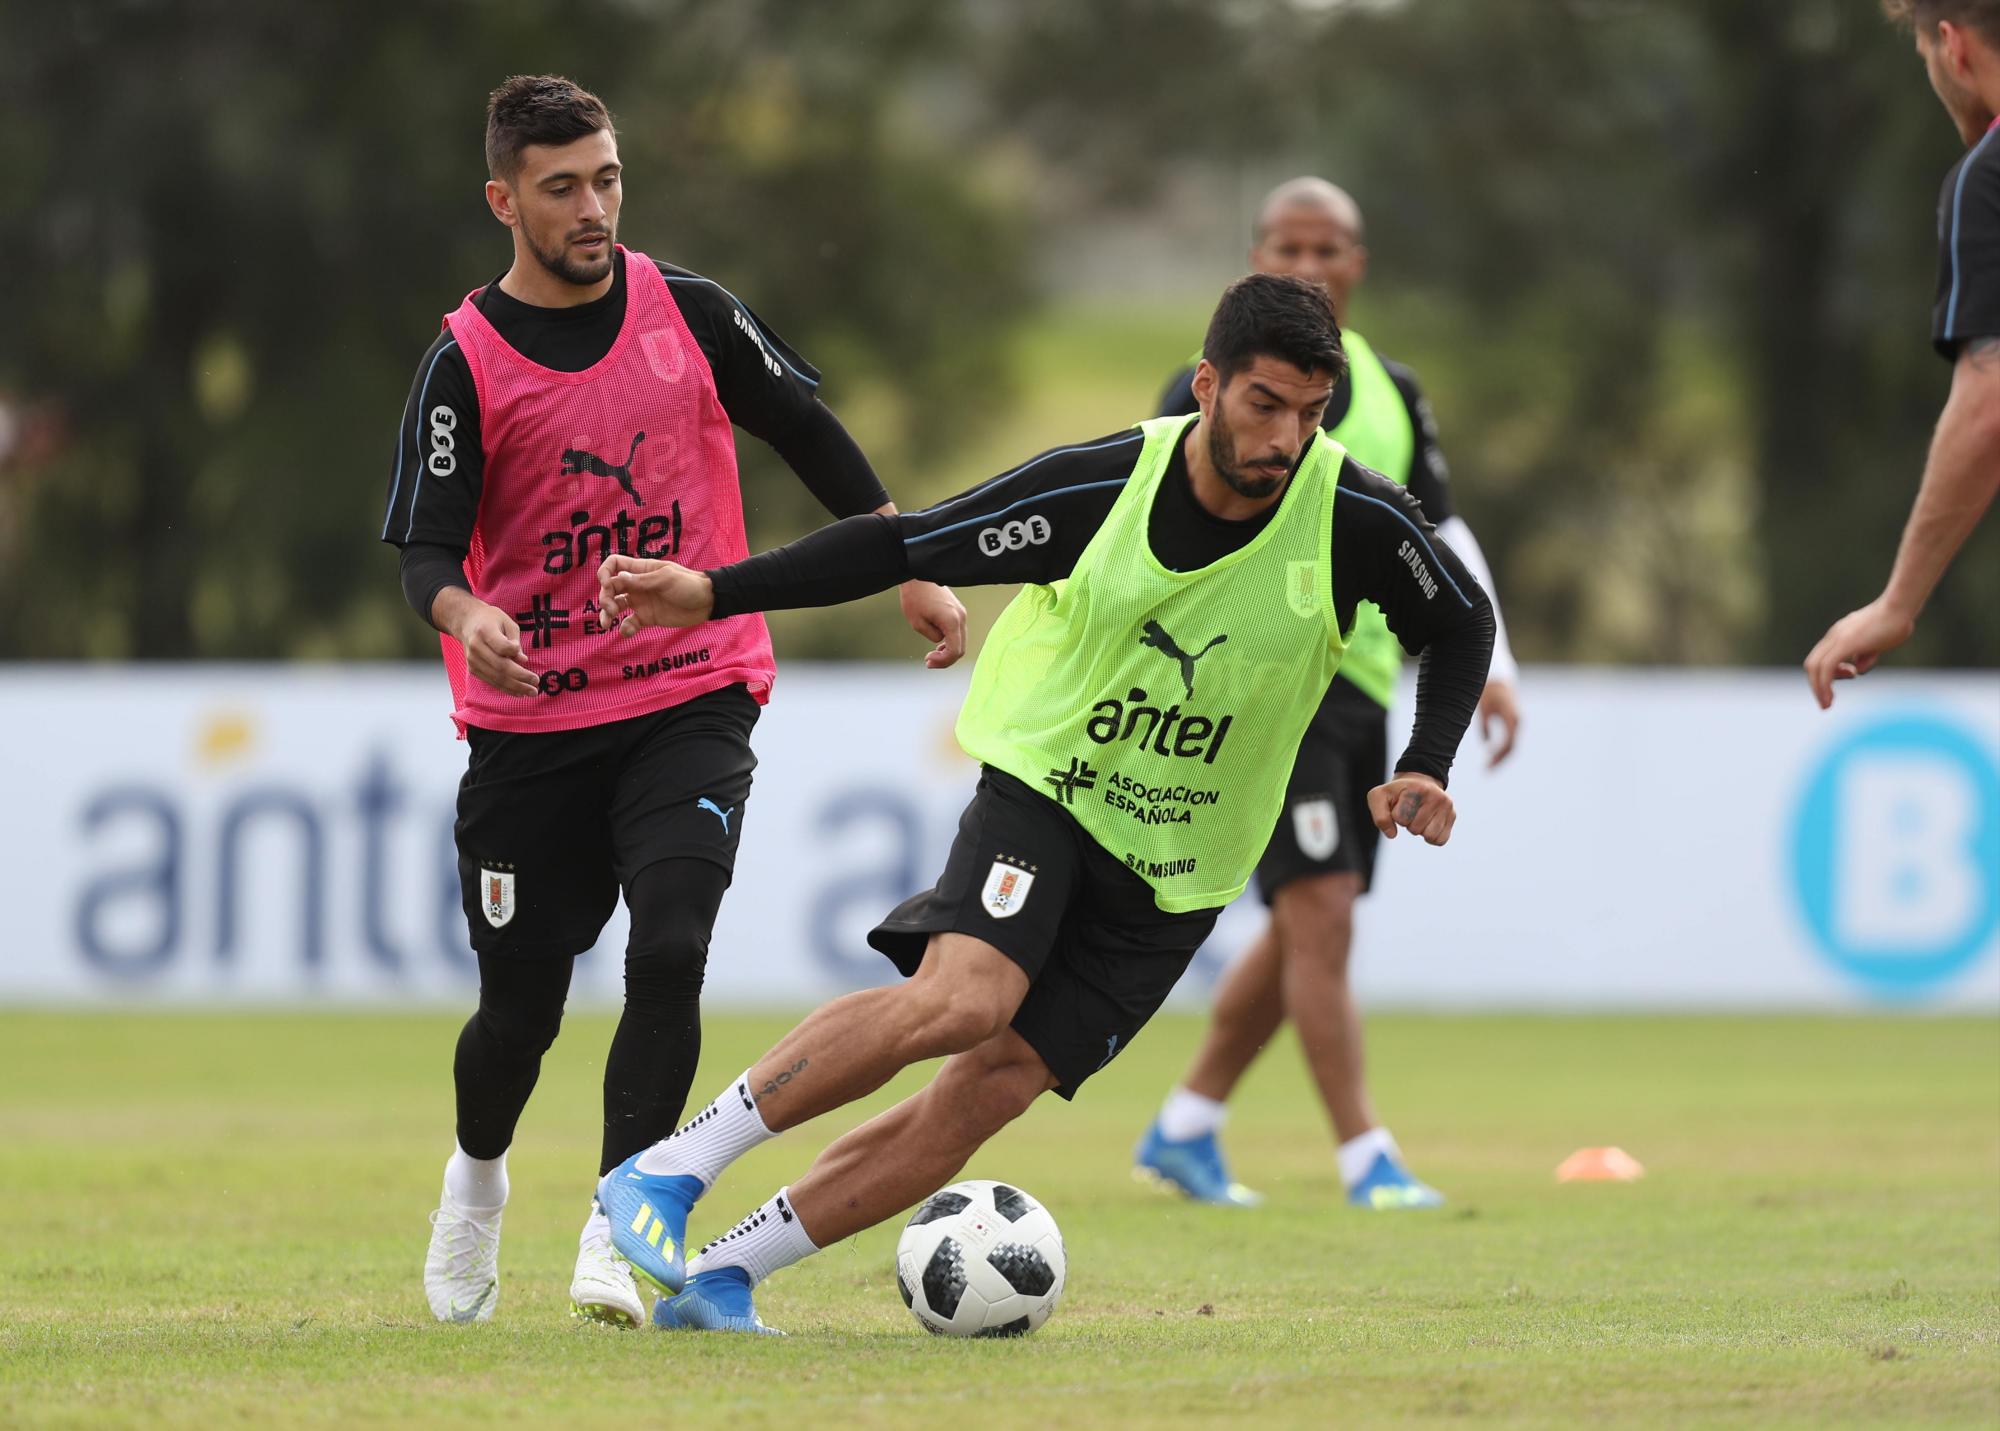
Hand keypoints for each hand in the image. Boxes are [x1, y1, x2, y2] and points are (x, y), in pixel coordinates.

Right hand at [452, 602, 538, 697]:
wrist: (467, 622)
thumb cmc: (491, 620)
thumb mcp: (507, 622)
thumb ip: (515, 640)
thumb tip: (523, 660)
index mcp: (484, 631)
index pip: (501, 646)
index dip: (514, 653)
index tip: (527, 659)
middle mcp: (476, 647)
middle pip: (500, 666)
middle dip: (520, 677)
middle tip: (536, 683)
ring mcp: (472, 660)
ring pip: (496, 677)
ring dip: (515, 687)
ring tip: (532, 692)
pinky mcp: (473, 669)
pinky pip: (491, 681)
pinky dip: (506, 688)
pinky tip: (519, 692)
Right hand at [598, 554, 713, 635]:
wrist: (707, 602)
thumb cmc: (688, 584)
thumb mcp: (665, 579)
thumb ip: (641, 581)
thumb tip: (617, 579)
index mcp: (640, 570)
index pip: (614, 565)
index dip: (605, 573)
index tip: (606, 584)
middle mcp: (637, 585)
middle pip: (610, 588)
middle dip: (604, 598)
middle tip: (611, 609)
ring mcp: (641, 602)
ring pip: (615, 606)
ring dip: (607, 614)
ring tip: (607, 623)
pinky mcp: (647, 618)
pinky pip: (629, 624)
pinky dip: (625, 629)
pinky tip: (627, 631)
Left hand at [899, 579, 966, 668]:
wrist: (918, 575)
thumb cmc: (915, 597)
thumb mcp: (917, 623)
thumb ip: (932, 636)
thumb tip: (941, 642)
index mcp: (952, 621)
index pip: (955, 651)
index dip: (943, 662)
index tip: (928, 662)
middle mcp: (961, 617)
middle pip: (961, 648)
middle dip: (946, 659)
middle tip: (929, 662)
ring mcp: (961, 613)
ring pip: (960, 641)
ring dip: (948, 650)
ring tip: (932, 654)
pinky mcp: (958, 610)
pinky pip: (958, 632)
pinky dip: (950, 641)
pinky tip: (938, 644)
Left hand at [1367, 772, 1455, 846]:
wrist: (1418, 782)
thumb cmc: (1396, 793)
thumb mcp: (1378, 797)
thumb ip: (1380, 817)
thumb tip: (1392, 835)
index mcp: (1417, 789)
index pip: (1400, 818)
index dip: (1395, 816)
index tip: (1399, 805)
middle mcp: (1435, 796)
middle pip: (1415, 829)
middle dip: (1408, 824)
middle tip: (1410, 810)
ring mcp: (1446, 805)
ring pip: (1429, 836)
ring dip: (1420, 831)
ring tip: (1418, 817)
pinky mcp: (1452, 815)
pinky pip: (1440, 840)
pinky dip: (1431, 838)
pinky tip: (1427, 825)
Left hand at [1477, 678, 1519, 767]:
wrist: (1497, 679)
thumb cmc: (1488, 691)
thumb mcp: (1483, 707)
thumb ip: (1484, 724)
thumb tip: (1486, 743)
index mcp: (1511, 718)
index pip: (1508, 743)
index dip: (1498, 755)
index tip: (1488, 765)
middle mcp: (1517, 722)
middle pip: (1511, 747)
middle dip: (1499, 760)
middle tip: (1486, 771)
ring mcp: (1516, 723)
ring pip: (1511, 745)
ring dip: (1501, 757)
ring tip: (1488, 767)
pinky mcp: (1512, 723)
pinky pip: (1509, 740)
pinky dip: (1501, 750)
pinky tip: (1491, 756)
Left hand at [1804, 597, 1915, 708]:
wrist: (1900, 607)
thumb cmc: (1894, 622)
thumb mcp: (1876, 643)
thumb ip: (1864, 654)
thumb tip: (1857, 669)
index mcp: (1839, 634)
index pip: (1821, 658)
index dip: (1823, 675)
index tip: (1834, 688)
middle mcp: (1834, 635)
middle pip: (1813, 664)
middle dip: (1816, 685)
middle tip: (1825, 702)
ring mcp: (1838, 638)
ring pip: (1816, 667)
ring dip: (1819, 688)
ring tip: (1827, 703)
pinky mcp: (1846, 643)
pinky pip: (1827, 667)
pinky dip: (1824, 684)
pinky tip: (1830, 697)